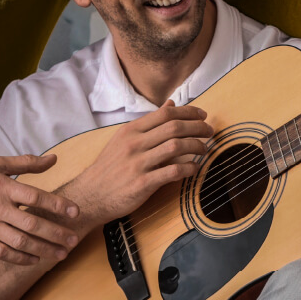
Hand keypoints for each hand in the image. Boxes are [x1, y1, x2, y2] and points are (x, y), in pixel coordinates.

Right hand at [0, 156, 80, 265]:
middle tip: (74, 240)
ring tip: (60, 254)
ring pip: (20, 242)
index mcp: (1, 186)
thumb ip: (26, 163)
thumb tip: (54, 159)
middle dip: (56, 234)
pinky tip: (34, 260)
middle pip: (32, 224)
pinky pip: (1, 253)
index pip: (36, 197)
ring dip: (43, 249)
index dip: (58, 205)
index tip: (75, 212)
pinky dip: (19, 259)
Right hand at [72, 101, 212, 223]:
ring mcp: (138, 163)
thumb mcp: (124, 139)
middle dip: (197, 127)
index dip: (188, 112)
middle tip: (210, 131)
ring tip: (205, 149)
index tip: (202, 115)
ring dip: (196, 146)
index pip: (165, 114)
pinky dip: (188, 168)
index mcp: (131, 131)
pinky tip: (195, 168)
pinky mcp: (143, 183)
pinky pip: (172, 171)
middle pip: (174, 127)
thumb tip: (170, 104)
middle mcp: (134, 144)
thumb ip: (148, 123)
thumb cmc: (109, 168)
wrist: (91, 195)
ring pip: (176, 147)